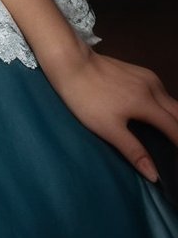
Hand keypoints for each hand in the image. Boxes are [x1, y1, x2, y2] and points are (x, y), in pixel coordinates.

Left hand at [42, 46, 177, 183]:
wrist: (69, 62)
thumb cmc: (86, 98)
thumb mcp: (107, 128)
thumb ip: (133, 150)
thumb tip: (154, 175)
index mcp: (149, 104)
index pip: (176, 129)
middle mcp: (154, 88)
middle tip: (176, 147)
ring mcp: (147, 77)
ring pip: (172, 101)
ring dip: (175, 117)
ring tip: (172, 133)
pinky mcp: (138, 71)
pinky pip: (161, 91)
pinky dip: (166, 105)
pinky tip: (157, 113)